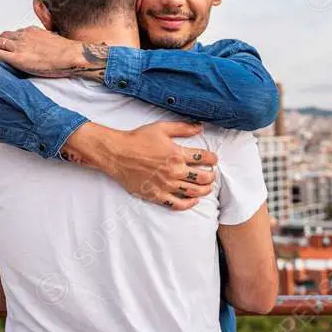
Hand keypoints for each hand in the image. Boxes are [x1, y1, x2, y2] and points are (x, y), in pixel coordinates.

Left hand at [0, 26, 106, 79]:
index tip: (6, 40)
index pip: (15, 33)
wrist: (70, 55)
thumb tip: (37, 1)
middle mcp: (23, 36)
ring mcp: (19, 47)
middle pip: (5, 36)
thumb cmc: (65, 48)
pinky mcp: (17, 58)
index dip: (9, 37)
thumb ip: (45, 17)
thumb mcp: (54, 28)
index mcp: (32, 31)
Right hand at [61, 120, 218, 210]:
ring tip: (208, 187)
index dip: (212, 158)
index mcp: (177, 154)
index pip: (204, 158)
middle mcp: (174, 171)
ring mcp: (166, 185)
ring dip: (204, 190)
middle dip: (211, 176)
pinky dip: (189, 204)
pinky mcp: (157, 195)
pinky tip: (193, 201)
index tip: (214, 159)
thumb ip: (183, 128)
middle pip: (202, 177)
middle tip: (212, 174)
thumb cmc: (137, 139)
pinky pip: (177, 204)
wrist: (117, 154)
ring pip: (193, 192)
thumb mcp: (161, 128)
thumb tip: (200, 127)